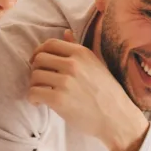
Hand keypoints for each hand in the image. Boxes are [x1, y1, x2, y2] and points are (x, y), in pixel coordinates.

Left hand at [28, 31, 148, 150]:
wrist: (117, 118)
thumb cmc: (107, 93)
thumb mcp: (96, 64)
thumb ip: (78, 48)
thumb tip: (65, 32)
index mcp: (81, 53)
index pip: (50, 44)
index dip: (39, 52)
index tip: (38, 63)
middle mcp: (73, 64)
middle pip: (39, 59)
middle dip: (36, 70)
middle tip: (41, 82)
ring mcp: (66, 82)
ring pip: (34, 76)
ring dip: (34, 85)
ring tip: (42, 93)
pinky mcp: (59, 100)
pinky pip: (33, 93)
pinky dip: (33, 98)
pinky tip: (40, 103)